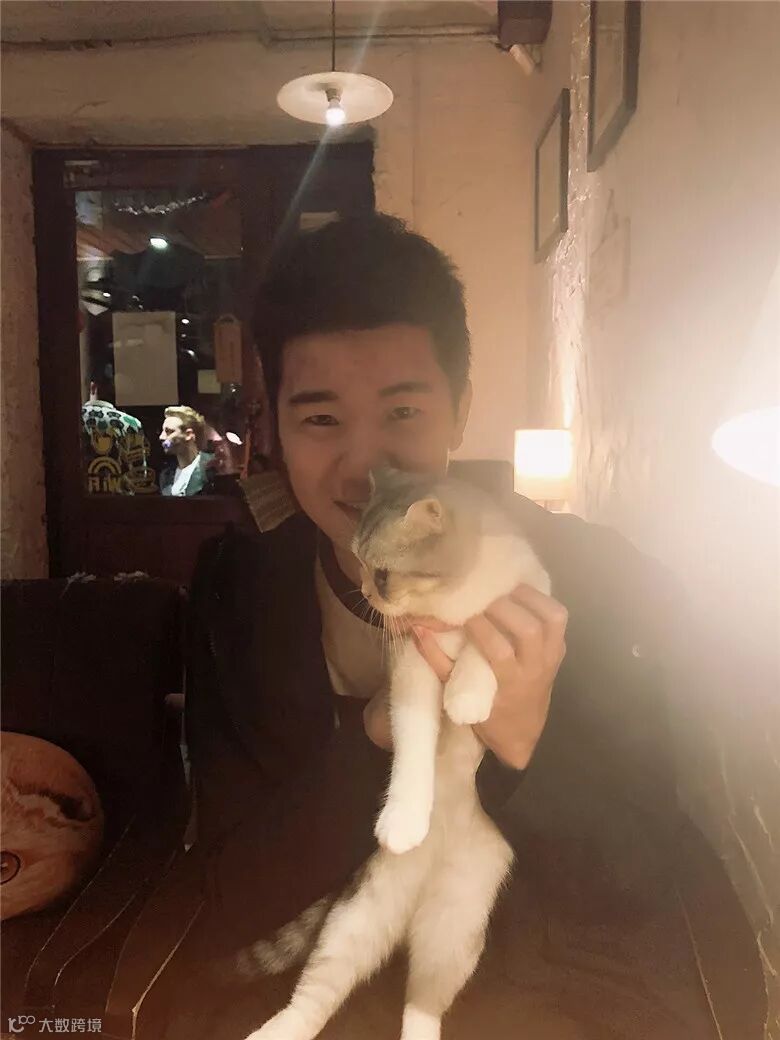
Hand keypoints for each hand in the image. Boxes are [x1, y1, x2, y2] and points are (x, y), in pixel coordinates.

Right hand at [412, 584, 567, 768]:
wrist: (522, 734)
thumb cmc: (488, 717)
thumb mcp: (459, 695)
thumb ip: (437, 661)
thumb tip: (418, 629)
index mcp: (511, 684)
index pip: (498, 648)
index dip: (479, 625)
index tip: (461, 613)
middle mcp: (536, 669)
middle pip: (528, 629)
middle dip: (503, 607)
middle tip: (482, 596)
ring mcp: (552, 658)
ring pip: (552, 618)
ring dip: (529, 598)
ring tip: (504, 589)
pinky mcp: (559, 650)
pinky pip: (558, 618)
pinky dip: (541, 602)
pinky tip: (520, 596)